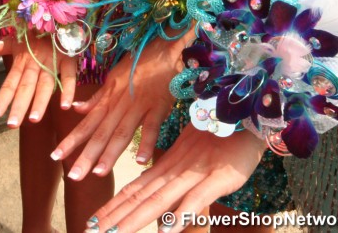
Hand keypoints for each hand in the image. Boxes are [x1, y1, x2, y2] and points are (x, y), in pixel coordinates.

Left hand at [0, 33, 76, 125]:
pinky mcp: (68, 59)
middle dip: (19, 106)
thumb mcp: (18, 38)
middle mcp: (35, 63)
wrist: (57, 13)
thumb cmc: (36, 30)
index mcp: (22, 60)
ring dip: (40, 102)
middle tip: (10, 125)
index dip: (3, 98)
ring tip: (33, 120)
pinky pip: (69, 76)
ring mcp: (53, 62)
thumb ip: (3, 47)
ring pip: (45, 85)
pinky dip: (68, 90)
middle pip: (26, 87)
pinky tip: (65, 107)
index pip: (10, 82)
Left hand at [51, 35, 187, 176]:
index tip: (55, 156)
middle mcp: (119, 105)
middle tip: (73, 176)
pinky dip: (146, 142)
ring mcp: (138, 106)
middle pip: (100, 134)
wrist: (163, 49)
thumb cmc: (138, 63)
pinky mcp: (158, 106)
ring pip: (121, 132)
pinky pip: (151, 126)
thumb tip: (75, 109)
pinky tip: (141, 160)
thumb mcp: (112, 79)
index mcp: (107, 100)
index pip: (85, 124)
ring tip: (98, 173)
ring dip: (110, 153)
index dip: (70, 141)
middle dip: (86, 155)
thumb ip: (96, 98)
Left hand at [87, 125, 266, 232]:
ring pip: (158, 200)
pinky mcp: (216, 180)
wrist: (248, 117)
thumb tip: (160, 203)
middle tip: (89, 231)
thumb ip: (173, 178)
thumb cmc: (221, 137)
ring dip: (134, 219)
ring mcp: (194, 176)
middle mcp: (173, 173)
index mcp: (166, 168)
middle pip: (138, 198)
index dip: (112, 207)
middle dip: (113, 217)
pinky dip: (180, 215)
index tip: (92, 222)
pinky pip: (195, 200)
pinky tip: (165, 230)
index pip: (133, 191)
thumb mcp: (191, 158)